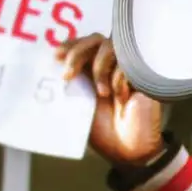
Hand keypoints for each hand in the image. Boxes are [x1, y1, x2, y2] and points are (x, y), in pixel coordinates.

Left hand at [57, 34, 166, 166]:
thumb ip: (68, 87)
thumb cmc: (103, 132)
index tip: (57, 57)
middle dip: (78, 54)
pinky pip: (129, 64)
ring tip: (102, 93)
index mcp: (91, 70)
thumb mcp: (77, 107)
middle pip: (94, 39)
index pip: (80, 43)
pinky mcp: (142, 76)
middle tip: (68, 75)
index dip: (69, 45)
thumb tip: (49, 71)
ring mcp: (127, 70)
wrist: (128, 151)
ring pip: (111, 46)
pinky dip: (120, 80)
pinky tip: (122, 98)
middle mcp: (109, 66)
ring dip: (100, 67)